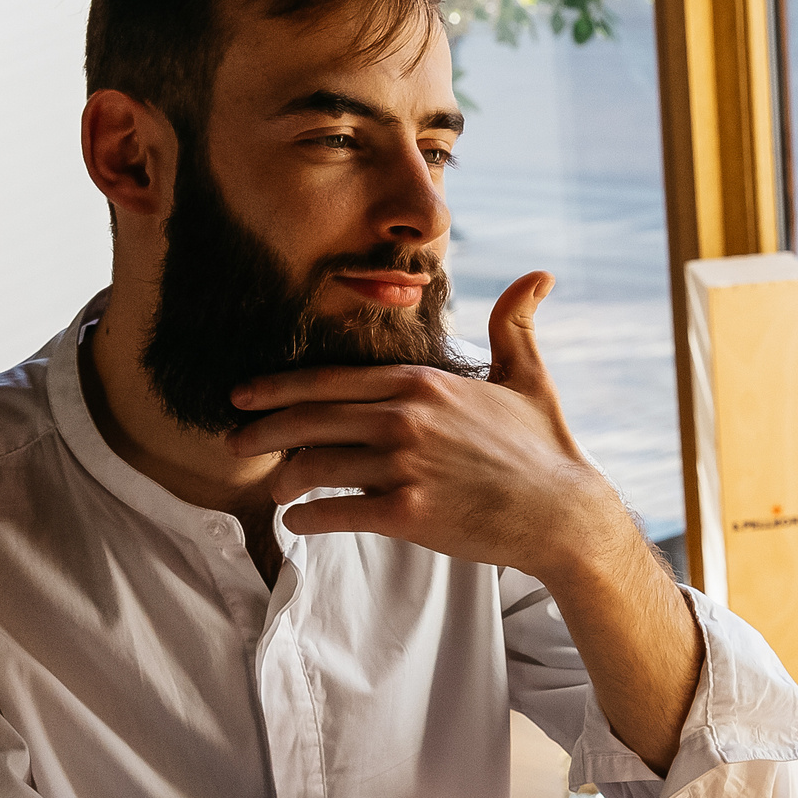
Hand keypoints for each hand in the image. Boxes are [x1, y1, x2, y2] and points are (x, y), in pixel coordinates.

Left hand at [226, 272, 632, 583]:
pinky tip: (297, 522)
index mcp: (421, 384)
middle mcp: (406, 418)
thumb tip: (538, 275)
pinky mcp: (409, 513)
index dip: (280, 388)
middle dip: (262, 430)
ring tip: (274, 490)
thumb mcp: (530, 376)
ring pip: (315, 466)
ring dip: (284, 480)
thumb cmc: (545, 448)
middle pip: (309, 419)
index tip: (244, 395)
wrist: (565, 512)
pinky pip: (336, 512)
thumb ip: (515, 324)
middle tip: (232, 442)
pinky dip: (307, 518)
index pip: (331, 381)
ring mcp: (405, 466)